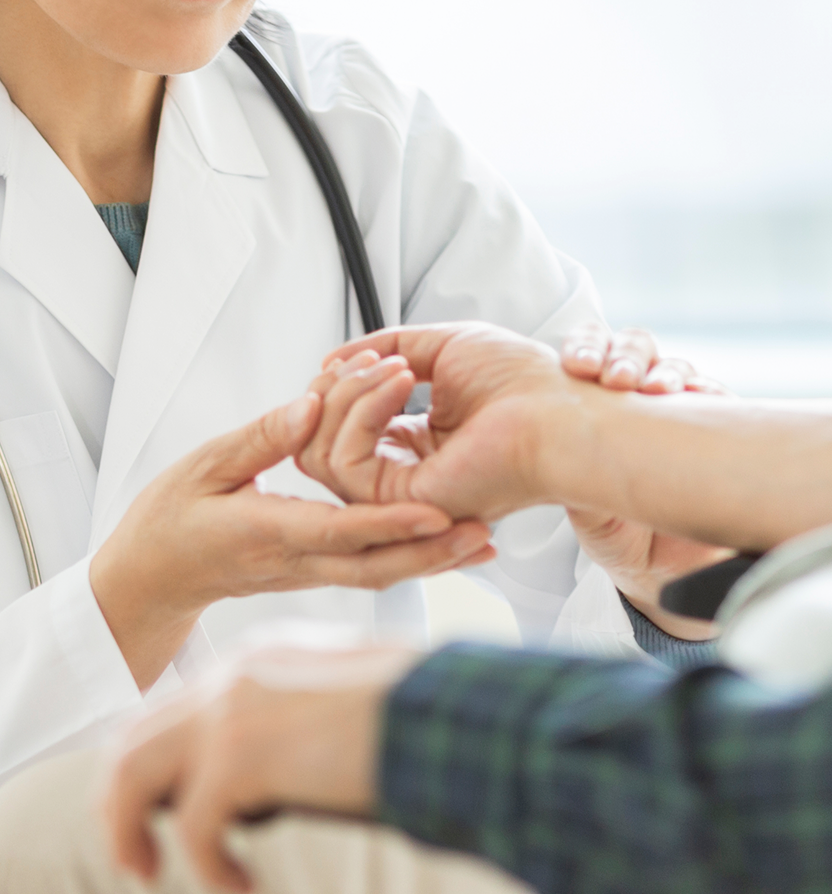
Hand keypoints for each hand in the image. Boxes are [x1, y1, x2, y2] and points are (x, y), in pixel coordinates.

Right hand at [90, 393, 490, 689]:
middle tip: (484, 536)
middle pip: (376, 567)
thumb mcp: (203, 467)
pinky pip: (370, 570)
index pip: (339, 530)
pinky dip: (410, 560)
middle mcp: (298, 561)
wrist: (156, 578)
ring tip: (483, 545)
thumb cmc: (170, 522)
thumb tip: (311, 407)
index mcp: (269, 532)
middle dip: (432, 555)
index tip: (438, 512)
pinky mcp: (315, 573)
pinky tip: (442, 547)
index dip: (390, 522)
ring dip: (432, 563)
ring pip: (381, 574)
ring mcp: (310, 573)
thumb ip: (263, 437)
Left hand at [103, 647, 408, 892]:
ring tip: (145, 869)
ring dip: (127, 828)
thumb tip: (269, 780)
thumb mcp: (339, 702)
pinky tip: (244, 887)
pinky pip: (193, 826)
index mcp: (258, 661)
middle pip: (136, 736)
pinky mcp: (239, 755)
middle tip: (135, 851)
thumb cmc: (411, 711)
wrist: (442, 710)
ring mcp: (230, 709)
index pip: (175, 710)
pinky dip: (211, 868)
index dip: (157, 765)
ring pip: (130, 770)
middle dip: (121, 799)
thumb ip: (292, 722)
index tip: (163, 809)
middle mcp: (235, 675)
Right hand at [320, 323, 730, 636]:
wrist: (559, 408)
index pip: (345, 429)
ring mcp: (404, 492)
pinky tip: (395, 384)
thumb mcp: (441, 348)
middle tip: (360, 360)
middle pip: (319, 446)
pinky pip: (346, 463)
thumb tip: (333, 360)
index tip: (350, 358)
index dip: (336, 391)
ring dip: (346, 396)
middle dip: (331, 394)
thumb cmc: (521, 381)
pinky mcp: (406, 501)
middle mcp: (406, 473)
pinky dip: (362, 411)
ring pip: (323, 456)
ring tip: (388, 366)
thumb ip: (386, 349)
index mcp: (417, 445)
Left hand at [560, 324, 732, 634]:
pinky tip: (698, 396)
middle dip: (624, 354)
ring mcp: (680, 408)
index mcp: (592, 398)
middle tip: (616, 377)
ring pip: (675, 368)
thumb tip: (548, 445)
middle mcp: (638, 394)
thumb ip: (567, 469)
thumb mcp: (580, 499)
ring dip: (665, 371)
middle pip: (633, 348)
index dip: (584, 347)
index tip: (577, 365)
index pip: (589, 352)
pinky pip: (719, 398)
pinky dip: (708, 392)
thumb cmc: (609, 523)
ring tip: (655, 388)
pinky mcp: (720, 428)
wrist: (657, 567)